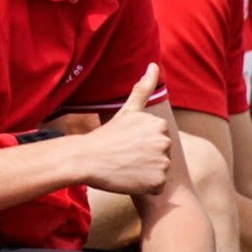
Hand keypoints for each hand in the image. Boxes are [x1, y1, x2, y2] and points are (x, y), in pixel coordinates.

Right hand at [80, 64, 170, 194]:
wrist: (87, 159)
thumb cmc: (106, 135)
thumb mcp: (128, 110)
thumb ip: (144, 88)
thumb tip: (155, 64)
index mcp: (160, 124)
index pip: (160, 141)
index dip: (143, 146)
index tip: (128, 144)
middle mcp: (165, 141)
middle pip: (162, 156)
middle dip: (148, 159)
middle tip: (126, 157)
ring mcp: (162, 162)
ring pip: (160, 172)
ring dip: (147, 173)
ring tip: (127, 167)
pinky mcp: (157, 181)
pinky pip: (158, 187)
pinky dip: (146, 187)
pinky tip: (130, 179)